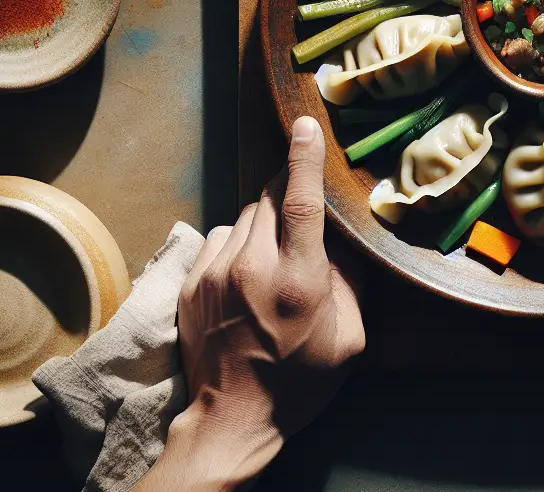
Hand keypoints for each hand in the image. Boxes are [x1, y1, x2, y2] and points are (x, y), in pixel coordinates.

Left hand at [138, 117, 364, 491]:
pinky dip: (239, 246)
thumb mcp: (351, 336)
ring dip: (263, 224)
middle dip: (288, 192)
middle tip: (304, 212)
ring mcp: (215, 273)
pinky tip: (249, 277)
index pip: (299, 200)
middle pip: (268, 198)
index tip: (307, 125)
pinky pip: (220, 239)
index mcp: (298, 280)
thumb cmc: (301, 382)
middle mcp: (252, 267)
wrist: (232, 418)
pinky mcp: (191, 282)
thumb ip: (353, 279)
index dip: (305, 158)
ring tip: (276, 262)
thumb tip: (348, 237)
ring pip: (244, 216)